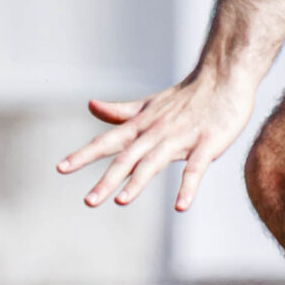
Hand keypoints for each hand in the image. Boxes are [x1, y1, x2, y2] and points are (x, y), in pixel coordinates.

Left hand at [58, 75, 256, 210]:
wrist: (224, 77)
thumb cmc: (186, 95)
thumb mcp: (149, 104)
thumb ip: (120, 111)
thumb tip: (90, 106)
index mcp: (141, 126)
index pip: (107, 141)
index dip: (84, 155)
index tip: (60, 168)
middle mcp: (155, 133)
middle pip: (126, 158)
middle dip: (106, 180)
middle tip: (88, 201)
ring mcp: (181, 138)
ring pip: (154, 163)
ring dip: (137, 183)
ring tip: (120, 202)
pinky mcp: (207, 144)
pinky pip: (195, 169)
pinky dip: (188, 188)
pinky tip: (180, 207)